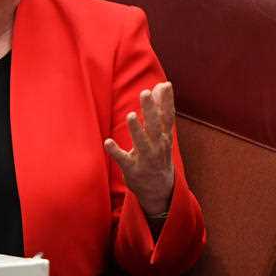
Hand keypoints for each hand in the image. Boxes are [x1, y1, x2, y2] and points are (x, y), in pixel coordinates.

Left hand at [104, 82, 175, 216]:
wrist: (160, 191)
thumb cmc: (158, 154)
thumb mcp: (162, 134)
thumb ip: (160, 110)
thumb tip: (162, 85)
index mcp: (164, 137)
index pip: (168, 116)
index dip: (167, 100)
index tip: (165, 85)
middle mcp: (157, 147)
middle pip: (155, 125)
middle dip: (151, 109)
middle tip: (145, 92)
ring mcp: (145, 158)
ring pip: (142, 142)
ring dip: (136, 129)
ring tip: (131, 115)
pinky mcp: (132, 169)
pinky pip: (123, 160)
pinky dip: (116, 151)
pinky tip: (108, 142)